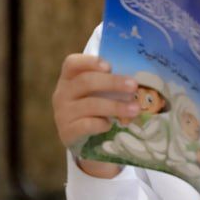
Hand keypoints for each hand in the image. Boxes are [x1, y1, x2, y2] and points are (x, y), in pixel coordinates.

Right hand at [52, 54, 139, 178]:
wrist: (78, 137)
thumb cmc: (90, 108)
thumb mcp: (93, 92)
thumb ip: (106, 82)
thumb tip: (137, 77)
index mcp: (68, 78)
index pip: (72, 64)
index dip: (89, 62)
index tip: (109, 66)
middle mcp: (62, 93)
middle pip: (86, 82)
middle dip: (112, 83)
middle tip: (134, 86)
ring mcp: (63, 113)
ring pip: (90, 105)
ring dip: (116, 106)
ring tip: (135, 109)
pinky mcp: (67, 131)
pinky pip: (87, 125)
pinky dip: (102, 124)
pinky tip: (111, 125)